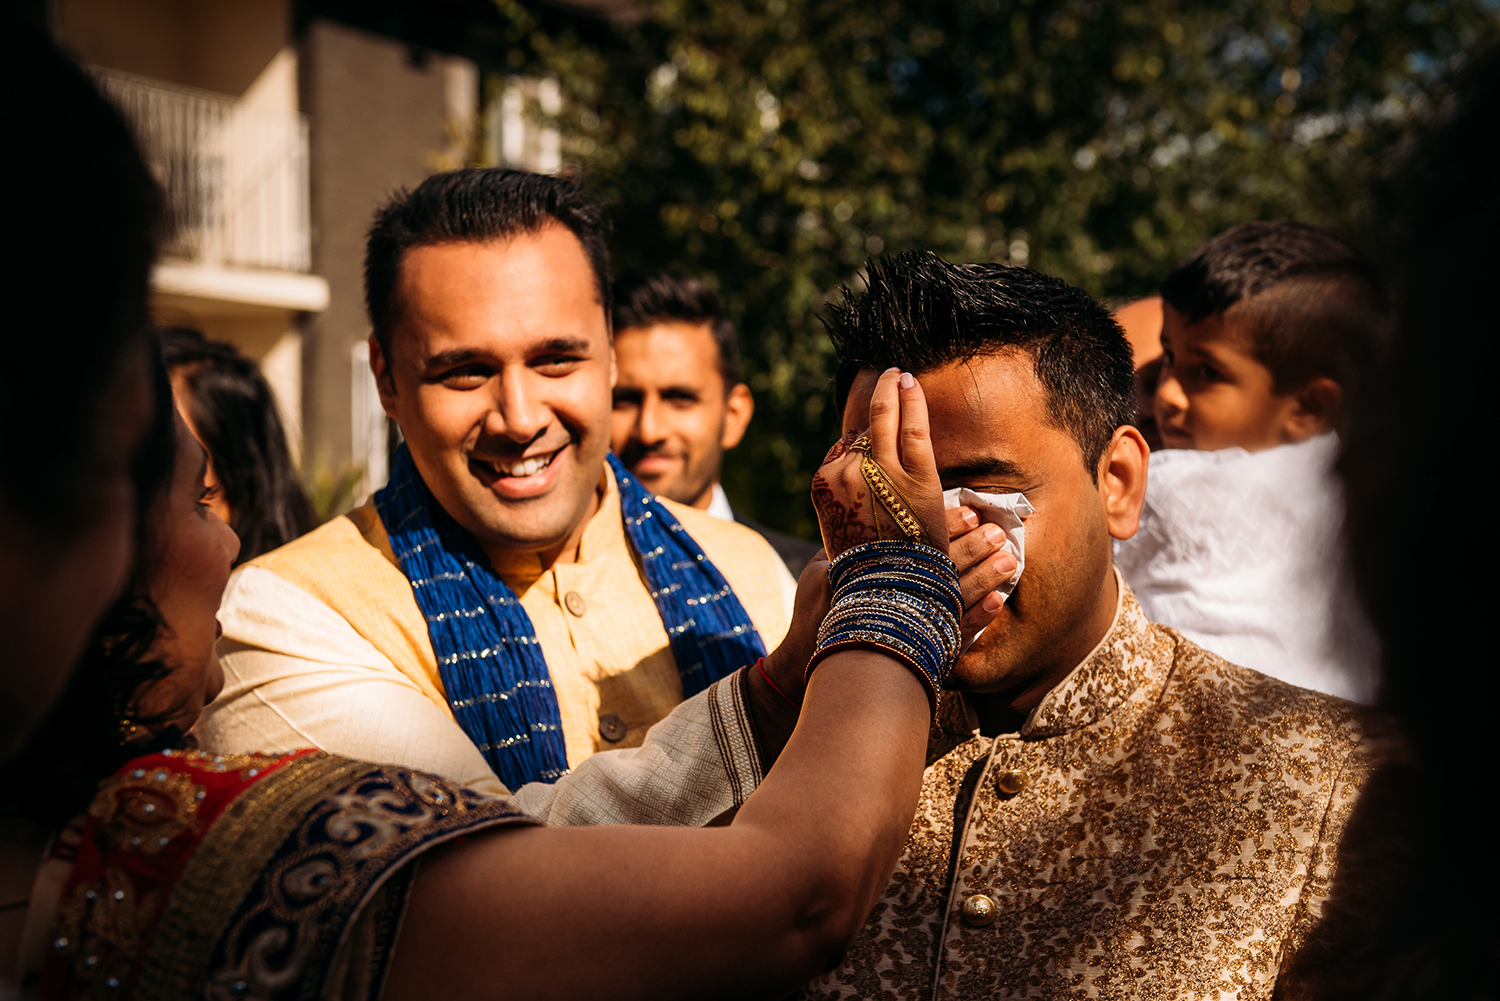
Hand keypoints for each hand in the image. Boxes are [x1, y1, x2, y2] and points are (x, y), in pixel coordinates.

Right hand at [759, 504, 1019, 705]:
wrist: (805, 668)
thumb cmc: (813, 613)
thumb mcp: (820, 570)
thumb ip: (849, 545)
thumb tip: (876, 513)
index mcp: (866, 568)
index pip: (913, 541)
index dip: (944, 525)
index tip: (970, 512)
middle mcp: (887, 595)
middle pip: (938, 568)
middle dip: (972, 548)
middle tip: (998, 532)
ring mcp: (902, 626)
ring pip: (952, 599)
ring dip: (984, 579)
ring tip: (1010, 561)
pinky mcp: (915, 653)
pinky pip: (953, 636)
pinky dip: (977, 618)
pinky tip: (997, 603)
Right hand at [811, 369, 946, 559]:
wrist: (886, 594)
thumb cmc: (862, 573)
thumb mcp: (837, 539)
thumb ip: (844, 511)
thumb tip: (852, 502)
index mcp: (825, 487)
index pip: (843, 450)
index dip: (859, 439)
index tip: (870, 429)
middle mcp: (847, 474)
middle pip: (862, 432)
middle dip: (876, 404)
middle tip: (885, 380)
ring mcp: (881, 472)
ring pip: (884, 420)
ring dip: (890, 391)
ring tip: (897, 374)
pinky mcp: (915, 477)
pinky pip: (912, 429)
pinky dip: (911, 401)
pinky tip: (911, 382)